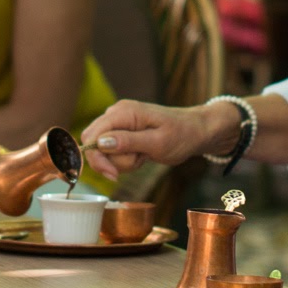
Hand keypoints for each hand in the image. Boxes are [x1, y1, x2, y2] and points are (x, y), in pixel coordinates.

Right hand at [81, 100, 237, 180]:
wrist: (196, 132)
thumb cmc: (182, 135)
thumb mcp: (158, 142)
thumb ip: (128, 142)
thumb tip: (101, 143)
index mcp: (123, 112)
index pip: (91, 136)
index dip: (97, 158)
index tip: (114, 175)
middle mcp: (116, 113)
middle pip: (93, 144)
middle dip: (110, 161)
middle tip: (137, 162)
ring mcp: (118, 122)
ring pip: (102, 150)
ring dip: (121, 161)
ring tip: (143, 156)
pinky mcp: (122, 131)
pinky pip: (112, 151)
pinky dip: (125, 159)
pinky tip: (141, 155)